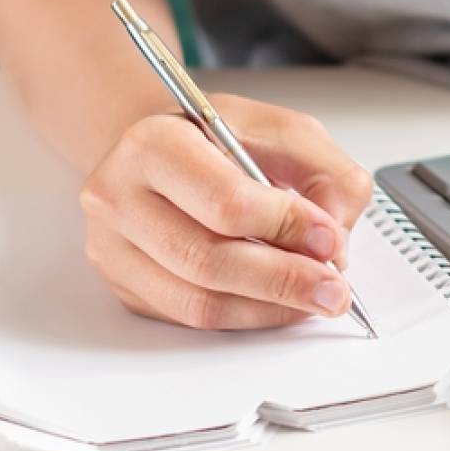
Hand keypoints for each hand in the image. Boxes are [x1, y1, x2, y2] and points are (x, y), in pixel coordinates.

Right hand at [78, 94, 374, 328]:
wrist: (164, 153)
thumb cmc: (219, 141)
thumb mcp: (285, 132)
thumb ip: (326, 174)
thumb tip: (336, 238)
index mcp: (154, 144)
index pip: (224, 201)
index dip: (285, 227)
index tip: (330, 239)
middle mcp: (119, 197)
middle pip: (207, 260)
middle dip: (284, 280)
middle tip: (333, 288)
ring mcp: (113, 248)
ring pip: (199, 301)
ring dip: (270, 307)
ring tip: (315, 298)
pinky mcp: (124, 285)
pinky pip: (191, 318)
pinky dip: (248, 316)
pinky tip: (279, 303)